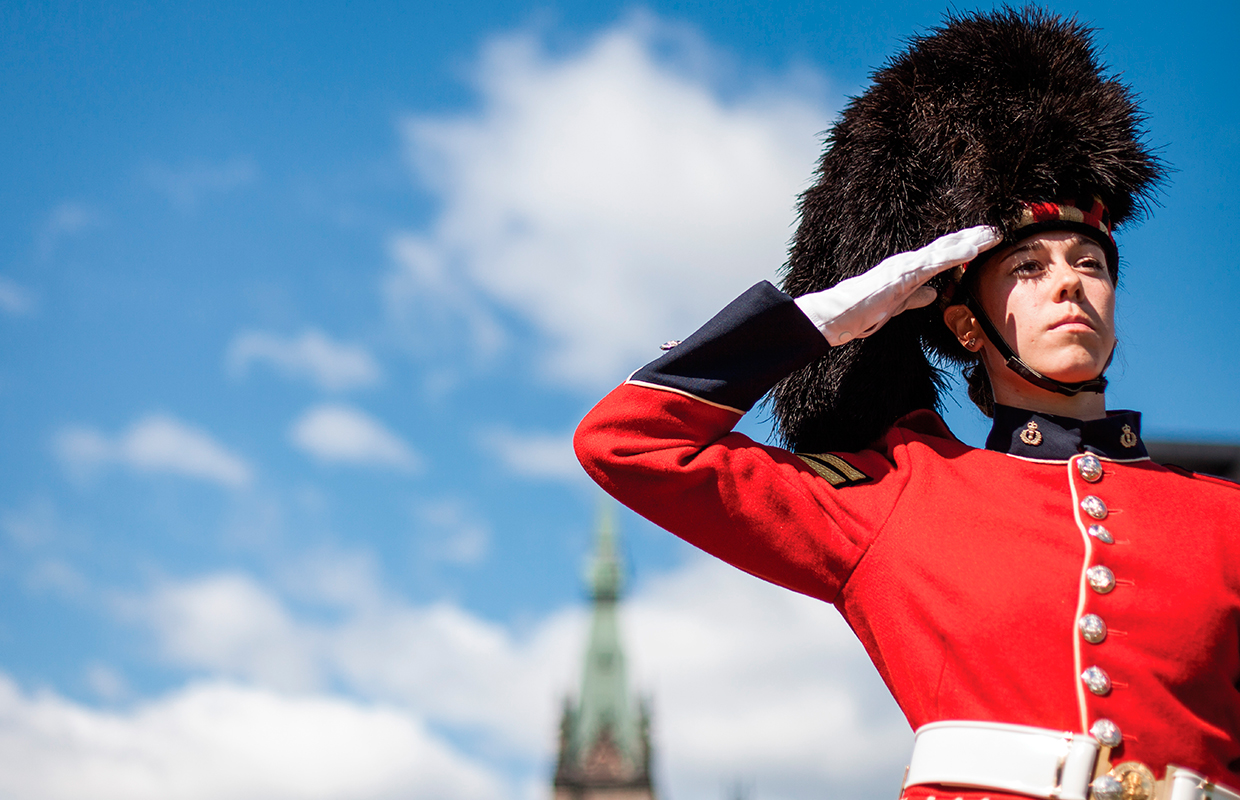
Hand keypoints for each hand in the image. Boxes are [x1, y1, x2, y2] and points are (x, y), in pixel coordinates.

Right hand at [795, 226, 1002, 345]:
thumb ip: (914, 298)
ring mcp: (907, 266)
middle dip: (971, 238)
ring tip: (991, 234)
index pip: (940, 256)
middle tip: (994, 229)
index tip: (982, 241)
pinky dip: (955, 254)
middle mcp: (909, 262)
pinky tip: (972, 249)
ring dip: (969, 241)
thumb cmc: (861, 311)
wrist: (838, 313)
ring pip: (944, 250)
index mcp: (907, 269)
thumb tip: (932, 294)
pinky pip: (934, 262)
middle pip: (946, 247)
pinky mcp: (904, 274)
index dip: (961, 247)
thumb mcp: (896, 305)